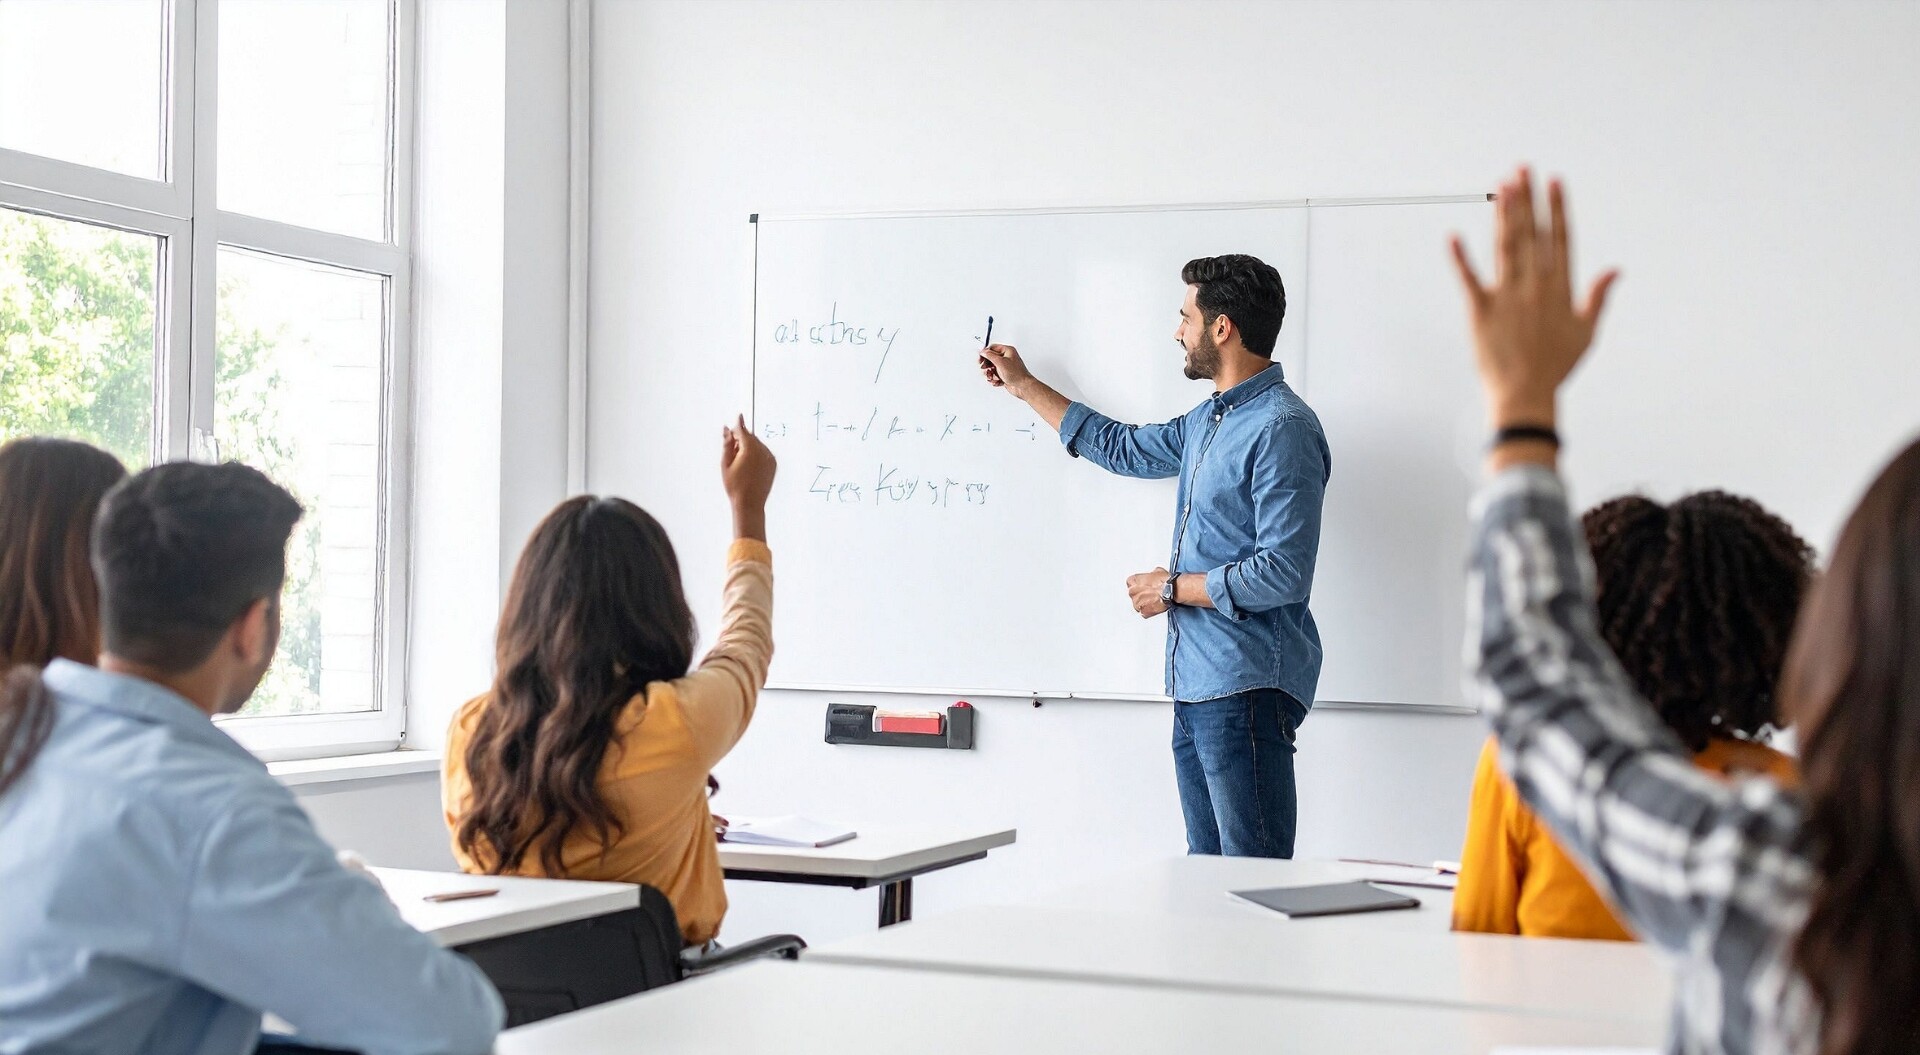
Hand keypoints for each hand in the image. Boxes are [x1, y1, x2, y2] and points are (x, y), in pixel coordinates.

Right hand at [721, 414, 776, 512]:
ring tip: (740, 464)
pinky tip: (749, 467)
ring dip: (749, 447)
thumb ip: (727, 444)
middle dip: (742, 439)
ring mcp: (770, 457)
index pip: (743, 431)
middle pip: (751, 437)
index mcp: (750, 449)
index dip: (738, 426)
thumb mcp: (725, 464)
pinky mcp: (773, 464)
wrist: (750, 503)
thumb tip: (727, 429)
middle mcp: (762, 451)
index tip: (739, 415)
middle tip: (732, 452)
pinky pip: (764, 452)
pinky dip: (757, 454)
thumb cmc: (735, 486)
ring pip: (758, 444)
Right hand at [978, 344, 1034, 395]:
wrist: (1023, 387)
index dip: (985, 353)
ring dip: (990, 373)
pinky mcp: (1005, 375)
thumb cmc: (1016, 374)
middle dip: (987, 365)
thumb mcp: (1000, 362)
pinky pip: (995, 375)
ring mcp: (1006, 367)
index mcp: (1008, 351)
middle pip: (991, 358)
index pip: (993, 348)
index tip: (980, 359)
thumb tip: (983, 352)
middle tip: (984, 368)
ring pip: (992, 368)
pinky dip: (994, 379)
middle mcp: (1007, 358)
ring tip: (991, 377)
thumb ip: (990, 356)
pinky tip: (996, 381)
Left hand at [1127, 567, 1170, 618]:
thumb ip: (1150, 575)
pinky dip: (1148, 611)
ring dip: (1143, 603)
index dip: (1138, 585)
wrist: (1172, 591)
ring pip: (1137, 605)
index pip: (1130, 582)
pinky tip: (1154, 606)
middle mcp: (1133, 592)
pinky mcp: (1144, 612)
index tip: (1142, 586)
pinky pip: (1143, 612)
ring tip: (1152, 600)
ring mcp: (1138, 603)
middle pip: (1133, 594)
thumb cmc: (1165, 582)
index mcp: (1134, 580)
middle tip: (1149, 594)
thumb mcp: (1157, 571)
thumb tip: (1153, 576)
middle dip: (1140, 595)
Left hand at [1450, 167, 1619, 428]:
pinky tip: (1452, 236)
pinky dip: (1460, 258)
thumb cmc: (1556, 366)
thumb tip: (1615, 269)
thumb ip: (1598, 297)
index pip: (1560, 239)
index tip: (1555, 181)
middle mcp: (1535, 286)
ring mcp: (1507, 296)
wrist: (1525, 395)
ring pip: (1506, 246)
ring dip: (1504, 214)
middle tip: (1521, 168)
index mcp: (1560, 289)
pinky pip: (1469, 279)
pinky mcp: (1481, 310)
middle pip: (1531, 234)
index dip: (1557, 208)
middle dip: (1527, 198)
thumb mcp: (1586, 332)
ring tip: (1501, 186)